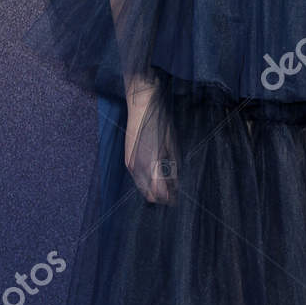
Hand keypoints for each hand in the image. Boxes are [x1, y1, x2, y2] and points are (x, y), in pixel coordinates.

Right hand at [124, 84, 176, 204]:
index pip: (159, 194)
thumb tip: (175, 185)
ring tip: (166, 184)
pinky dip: (146, 181)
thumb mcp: (172, 146)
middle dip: (161, 196)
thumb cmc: (161, 123)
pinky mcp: (127, 159)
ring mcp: (130, 164)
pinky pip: (136, 178)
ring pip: (142, 187)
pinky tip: (155, 174)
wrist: (142, 106)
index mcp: (151, 165)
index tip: (177, 198)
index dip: (169, 198)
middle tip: (173, 193)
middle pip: (149, 194)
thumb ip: (172, 169)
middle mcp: (138, 168)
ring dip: (153, 189)